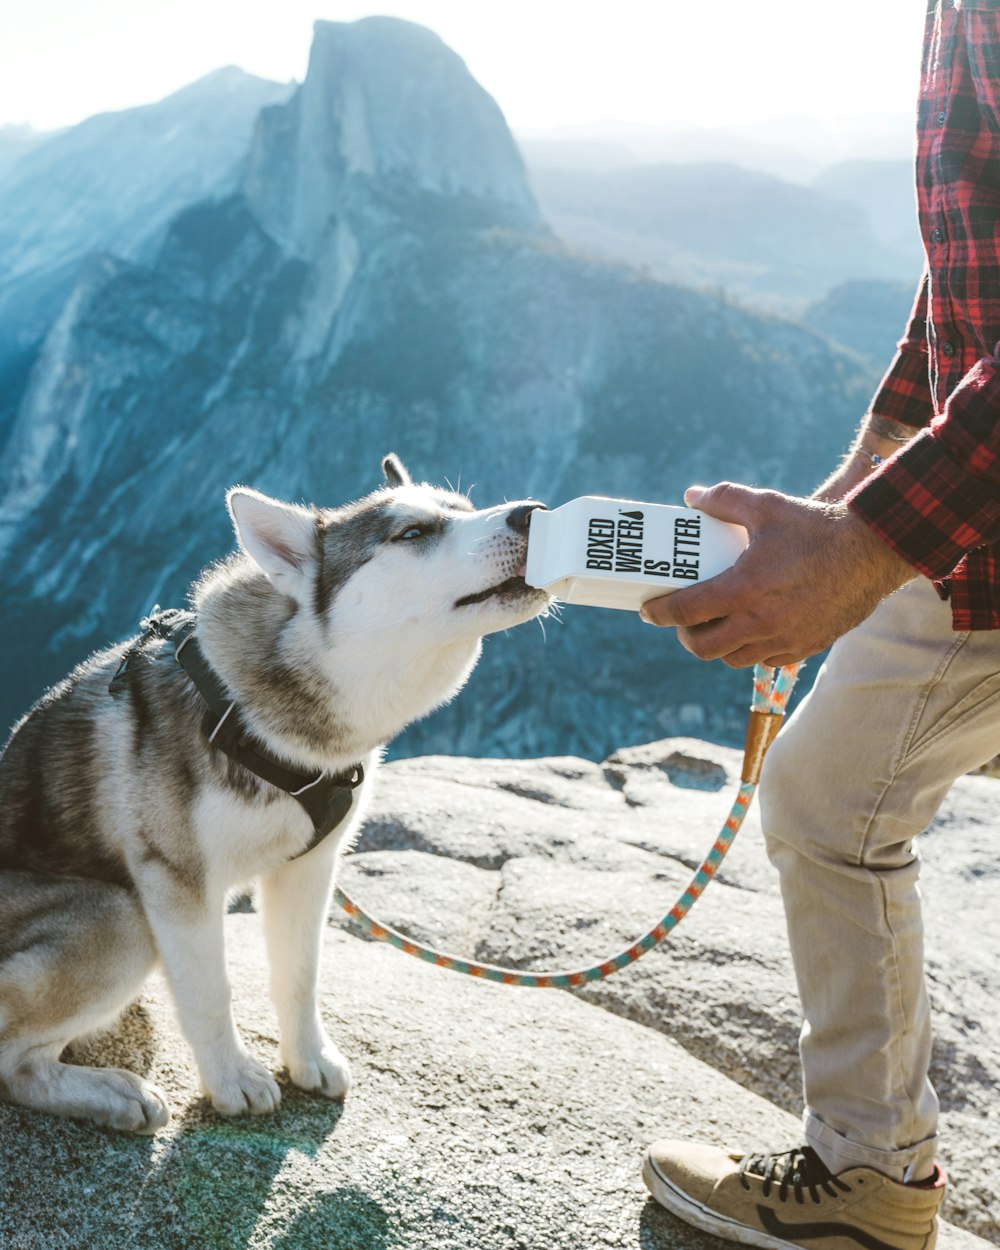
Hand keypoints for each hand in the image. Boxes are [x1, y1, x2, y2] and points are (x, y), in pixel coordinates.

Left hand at [640, 482, 915, 666]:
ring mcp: (785, 638)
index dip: (660, 613)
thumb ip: (724, 499)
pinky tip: (748, 629)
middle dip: (685, 635)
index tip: (648, 611)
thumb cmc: (816, 527)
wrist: (874, 551)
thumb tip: (691, 497)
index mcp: (745, 588)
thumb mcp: (767, 506)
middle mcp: (762, 621)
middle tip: (683, 619)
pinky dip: (749, 649)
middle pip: (703, 647)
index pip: (687, 611)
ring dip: (716, 645)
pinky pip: (764, 660)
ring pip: (732, 658)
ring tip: (714, 624)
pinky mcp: (805, 646)